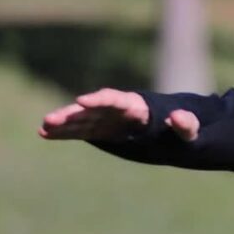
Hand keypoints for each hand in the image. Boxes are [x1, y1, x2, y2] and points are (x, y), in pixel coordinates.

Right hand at [38, 89, 195, 142]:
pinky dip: (64, 133)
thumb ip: (186, 125)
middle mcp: (117, 110)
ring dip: (63, 124)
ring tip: (43, 128)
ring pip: (81, 120)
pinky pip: (80, 131)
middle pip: (91, 109)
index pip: (113, 99)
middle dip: (72, 114)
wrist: (176, 134)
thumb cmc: (185, 133)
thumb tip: (179, 116)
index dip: (98, 99)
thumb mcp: (190, 132)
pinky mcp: (102, 131)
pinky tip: (45, 134)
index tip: (82, 101)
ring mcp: (107, 120)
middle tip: (51, 119)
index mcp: (136, 106)